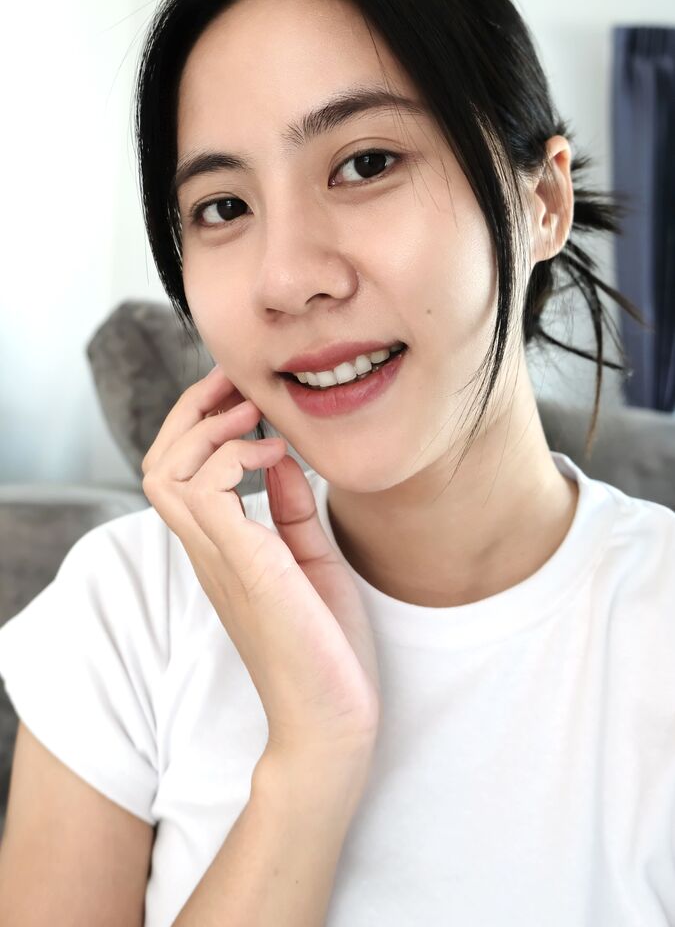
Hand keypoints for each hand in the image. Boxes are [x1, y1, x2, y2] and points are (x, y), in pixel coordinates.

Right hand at [141, 365, 380, 759]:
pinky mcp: (245, 566)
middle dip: (191, 412)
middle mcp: (209, 551)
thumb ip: (291, 513)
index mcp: (222, 549)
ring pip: (167, 472)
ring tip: (255, 417)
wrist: (331, 722)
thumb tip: (283, 459)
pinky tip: (276, 456)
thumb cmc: (325, 650)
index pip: (179, 471)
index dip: (200, 422)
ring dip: (209, 430)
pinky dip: (234, 457)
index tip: (243, 393)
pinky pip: (206, 493)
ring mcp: (220, 559)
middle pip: (160, 463)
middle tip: (236, 387)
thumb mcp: (311, 562)